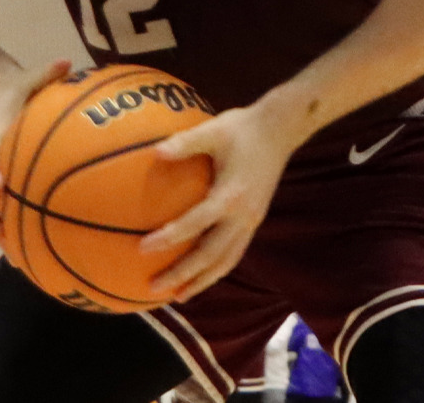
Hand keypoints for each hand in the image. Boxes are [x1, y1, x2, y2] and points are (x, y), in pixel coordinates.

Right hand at [0, 60, 73, 238]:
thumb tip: (66, 61)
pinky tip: (27, 246)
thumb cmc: (17, 88)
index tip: (3, 185)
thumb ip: (46, 72)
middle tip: (5, 240)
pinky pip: (1, 203)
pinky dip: (10, 224)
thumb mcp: (29, 77)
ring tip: (15, 256)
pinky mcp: (0, 176)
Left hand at [140, 99, 307, 302]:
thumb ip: (185, 142)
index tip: (143, 249)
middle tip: (155, 288)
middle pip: (212, 256)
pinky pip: (234, 253)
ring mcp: (251, 221)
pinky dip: (216, 269)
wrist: (280, 131)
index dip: (170, 238)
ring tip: (179, 296)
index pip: (196, 224)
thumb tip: (154, 152)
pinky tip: (201, 274)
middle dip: (184, 275)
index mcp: (230, 195)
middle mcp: (243, 216)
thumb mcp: (213, 130)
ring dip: (202, 281)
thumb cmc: (242, 128)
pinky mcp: (255, 221)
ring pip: (226, 261)